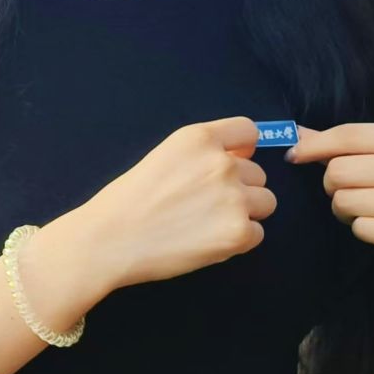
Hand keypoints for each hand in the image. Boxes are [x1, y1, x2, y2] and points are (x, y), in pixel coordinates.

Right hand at [53, 117, 276, 293]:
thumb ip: (202, 155)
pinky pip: (257, 233)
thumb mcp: (162, 158)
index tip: (230, 163)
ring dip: (243, 214)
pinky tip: (205, 241)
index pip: (247, 132)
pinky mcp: (238, 233)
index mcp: (197, 139)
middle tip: (202, 206)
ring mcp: (233, 198)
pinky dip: (236, 241)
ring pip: (265, 202)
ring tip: (206, 224)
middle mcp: (221, 163)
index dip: (241, 150)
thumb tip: (241, 157)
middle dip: (238, 188)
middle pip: (258, 173)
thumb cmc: (126, 202)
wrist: (108, 240)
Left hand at [291, 123, 373, 276]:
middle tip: (348, 191)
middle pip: (339, 170)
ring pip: (344, 200)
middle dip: (332, 184)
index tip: (294, 155)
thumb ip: (355, 144)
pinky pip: (360, 228)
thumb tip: (296, 133)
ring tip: (368, 210)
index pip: (349, 135)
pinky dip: (362, 229)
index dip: (313, 145)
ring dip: (344, 209)